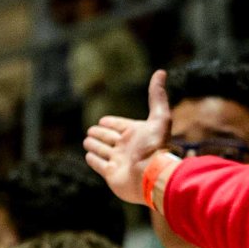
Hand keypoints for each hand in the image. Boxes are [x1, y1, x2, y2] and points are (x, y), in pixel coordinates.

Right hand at [83, 69, 173, 204]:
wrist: (152, 175)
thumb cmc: (156, 147)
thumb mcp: (160, 117)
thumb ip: (158, 96)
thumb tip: (161, 72)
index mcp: (136, 134)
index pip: (120, 125)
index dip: (112, 122)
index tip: (103, 120)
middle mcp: (127, 147)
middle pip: (110, 137)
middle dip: (101, 133)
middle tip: (91, 130)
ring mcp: (119, 161)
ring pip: (103, 150)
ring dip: (95, 145)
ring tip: (87, 140)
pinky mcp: (112, 174)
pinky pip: (100, 165)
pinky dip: (94, 159)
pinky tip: (88, 155)